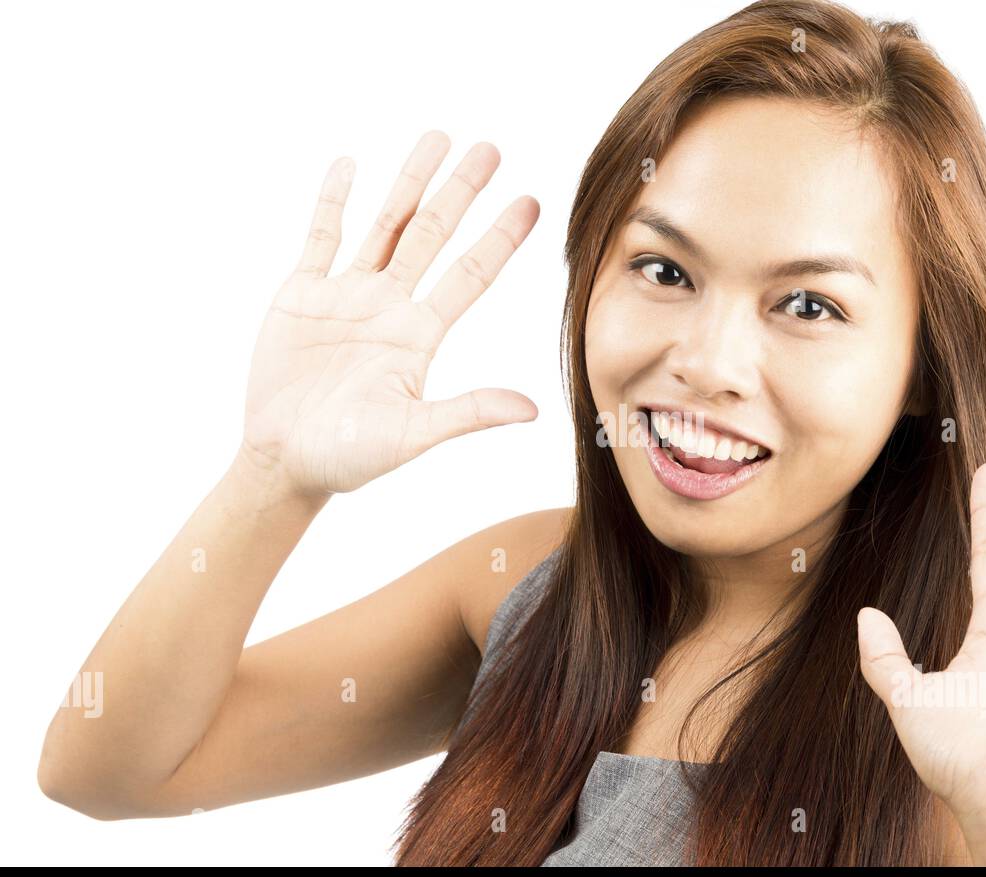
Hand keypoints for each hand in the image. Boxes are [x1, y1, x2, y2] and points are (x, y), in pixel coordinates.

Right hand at [239, 130, 539, 496]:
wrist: (285, 461)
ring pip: (384, 224)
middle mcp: (390, 306)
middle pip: (432, 234)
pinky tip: (349, 166)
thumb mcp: (412, 433)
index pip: (471, 274)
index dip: (500, 239)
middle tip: (489, 148)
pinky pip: (321, 237)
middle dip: (460, 192)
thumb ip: (467, 413)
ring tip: (436, 138)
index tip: (532, 202)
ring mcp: (347, 295)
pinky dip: (332, 202)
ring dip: (409, 183)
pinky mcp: (302, 295)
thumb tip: (532, 409)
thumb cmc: (350, 457)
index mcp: (420, 335)